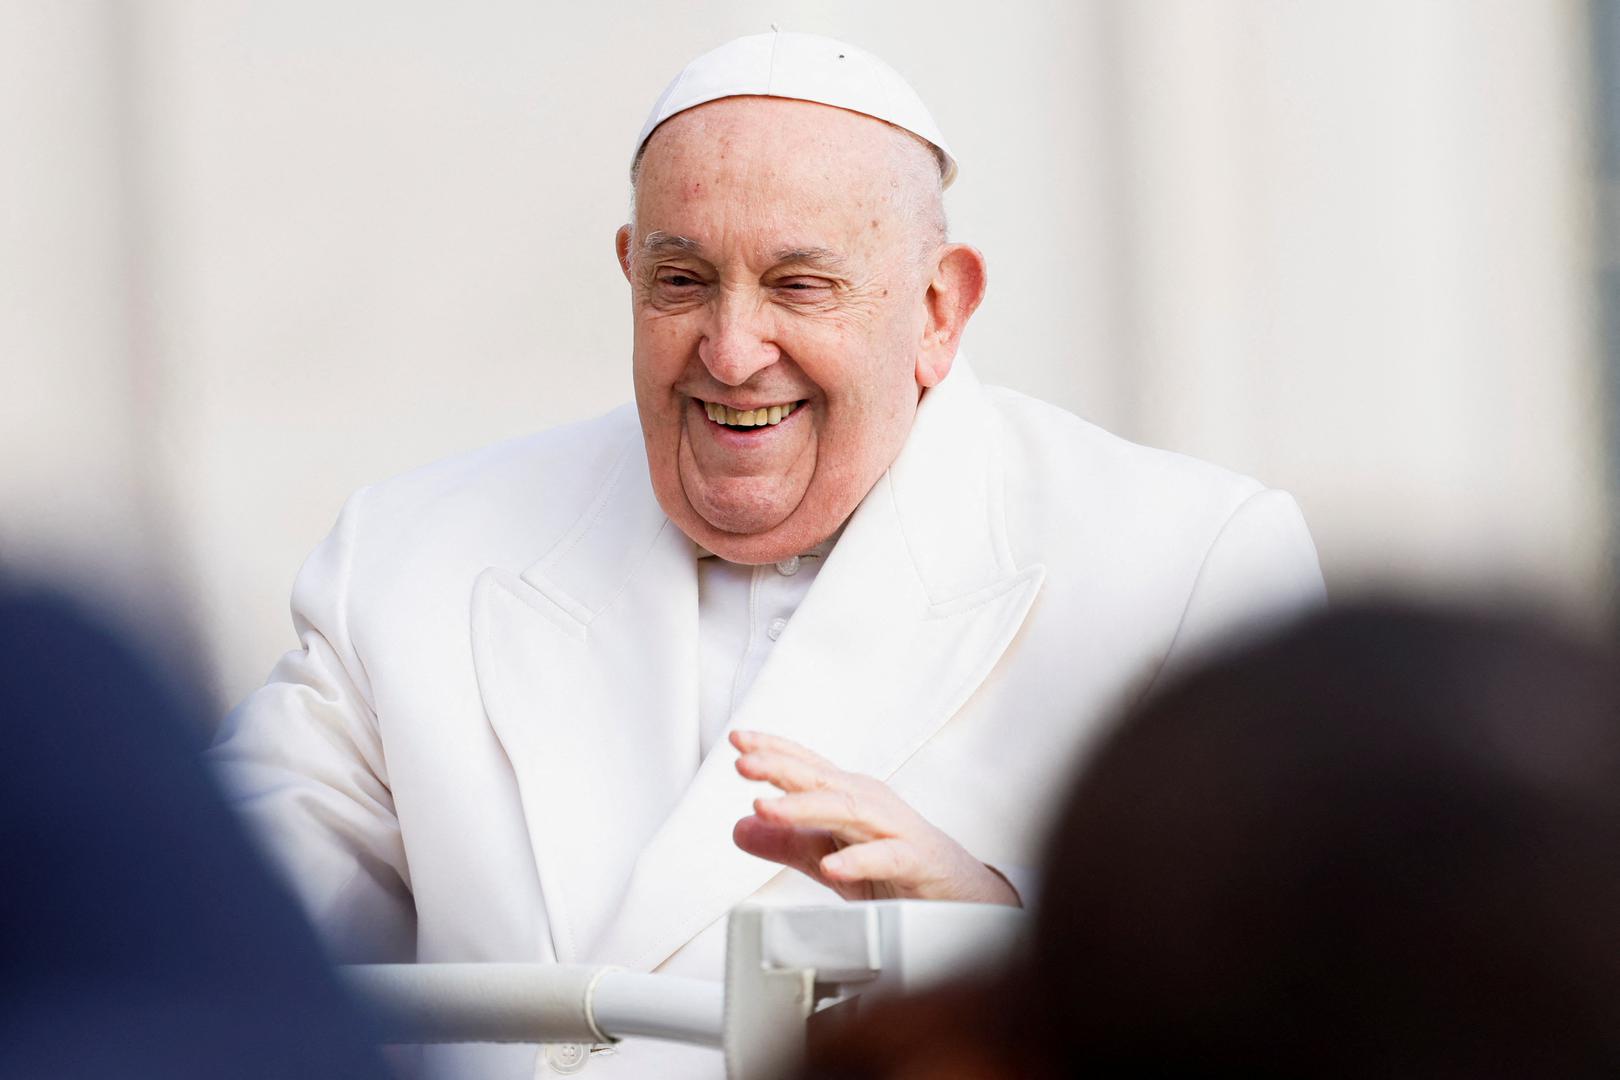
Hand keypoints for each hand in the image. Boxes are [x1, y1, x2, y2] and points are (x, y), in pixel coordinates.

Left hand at [729, 730, 1020, 905]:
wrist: (960, 894)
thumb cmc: (896, 865)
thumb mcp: (832, 854)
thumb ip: (788, 843)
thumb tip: (738, 828)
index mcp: (849, 796)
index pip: (807, 766)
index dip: (773, 751)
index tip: (737, 740)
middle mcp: (870, 803)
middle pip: (821, 779)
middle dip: (781, 768)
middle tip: (742, 763)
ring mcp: (893, 829)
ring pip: (846, 811)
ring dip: (805, 808)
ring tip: (767, 809)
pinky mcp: (914, 861)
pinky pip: (884, 858)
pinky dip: (857, 860)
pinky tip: (830, 866)